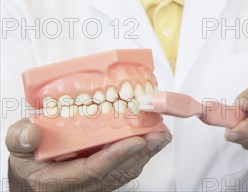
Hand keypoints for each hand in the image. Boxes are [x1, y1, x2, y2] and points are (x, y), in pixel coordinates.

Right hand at [6, 118, 170, 190]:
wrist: (33, 181)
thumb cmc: (27, 164)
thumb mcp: (17, 149)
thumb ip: (21, 138)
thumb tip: (30, 131)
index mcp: (59, 180)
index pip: (93, 170)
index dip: (117, 155)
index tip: (136, 140)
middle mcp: (82, 185)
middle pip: (118, 171)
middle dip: (142, 152)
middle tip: (160, 133)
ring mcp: (94, 183)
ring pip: (125, 170)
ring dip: (146, 153)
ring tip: (162, 133)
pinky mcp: (103, 178)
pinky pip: (125, 169)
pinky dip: (140, 154)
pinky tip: (152, 140)